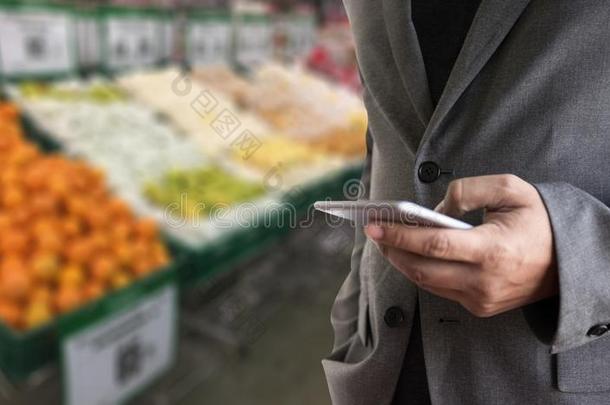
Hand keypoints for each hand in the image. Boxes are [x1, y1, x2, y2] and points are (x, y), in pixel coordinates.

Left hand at [365, 174, 557, 316]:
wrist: (568, 261)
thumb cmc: (539, 221)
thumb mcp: (510, 189)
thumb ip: (469, 191)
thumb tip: (435, 208)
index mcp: (492, 250)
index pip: (433, 245)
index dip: (400, 235)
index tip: (375, 225)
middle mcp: (484, 281)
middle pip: (422, 269)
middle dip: (392, 249)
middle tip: (375, 232)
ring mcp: (481, 299)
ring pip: (426, 283)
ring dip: (402, 262)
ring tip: (387, 241)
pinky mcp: (479, 307)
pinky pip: (440, 290)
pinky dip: (422, 272)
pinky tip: (412, 255)